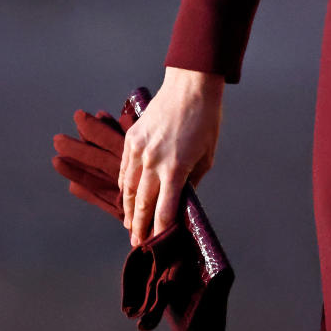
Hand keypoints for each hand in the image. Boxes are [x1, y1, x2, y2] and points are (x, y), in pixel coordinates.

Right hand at [117, 67, 224, 247]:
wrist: (190, 86)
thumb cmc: (206, 119)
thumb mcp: (207, 155)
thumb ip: (192, 180)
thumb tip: (182, 198)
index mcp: (176, 169)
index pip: (164, 210)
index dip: (160, 230)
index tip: (157, 244)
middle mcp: (153, 162)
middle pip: (142, 204)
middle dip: (139, 227)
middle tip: (136, 243)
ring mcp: (139, 150)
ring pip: (127, 188)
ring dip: (128, 208)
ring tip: (128, 223)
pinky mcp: (131, 138)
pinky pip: (123, 168)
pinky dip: (123, 184)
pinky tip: (126, 194)